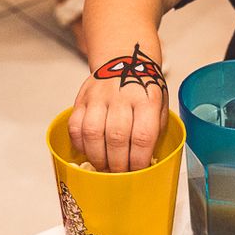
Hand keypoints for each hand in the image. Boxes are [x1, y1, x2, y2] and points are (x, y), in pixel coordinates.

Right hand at [69, 49, 168, 171]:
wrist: (125, 59)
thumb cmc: (145, 87)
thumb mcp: (160, 106)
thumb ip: (154, 131)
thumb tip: (146, 162)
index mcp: (147, 99)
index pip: (142, 136)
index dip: (139, 160)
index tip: (139, 171)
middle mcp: (122, 96)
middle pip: (116, 138)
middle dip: (118, 164)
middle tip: (120, 174)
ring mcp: (99, 96)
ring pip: (92, 133)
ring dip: (98, 157)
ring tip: (104, 166)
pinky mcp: (82, 98)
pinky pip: (75, 126)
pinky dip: (80, 144)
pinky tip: (89, 151)